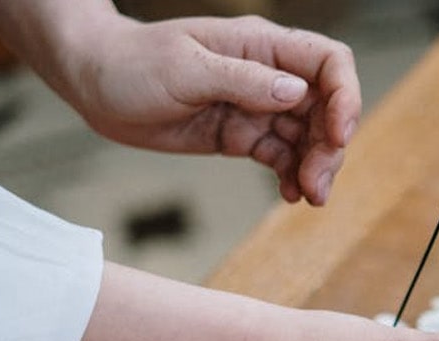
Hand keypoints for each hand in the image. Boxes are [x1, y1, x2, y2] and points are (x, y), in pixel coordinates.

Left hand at [0, 3, 360, 204]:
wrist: (94, 85)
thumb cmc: (132, 64)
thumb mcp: (185, 69)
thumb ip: (243, 81)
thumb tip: (297, 93)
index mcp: (260, 46)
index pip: (328, 63)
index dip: (344, 97)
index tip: (337, 135)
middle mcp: (267, 75)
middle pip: (325, 109)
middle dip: (329, 147)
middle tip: (316, 186)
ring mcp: (256, 106)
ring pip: (306, 138)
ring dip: (314, 168)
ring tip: (307, 197)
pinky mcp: (241, 135)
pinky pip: (280, 157)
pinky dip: (290, 176)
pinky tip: (289, 196)